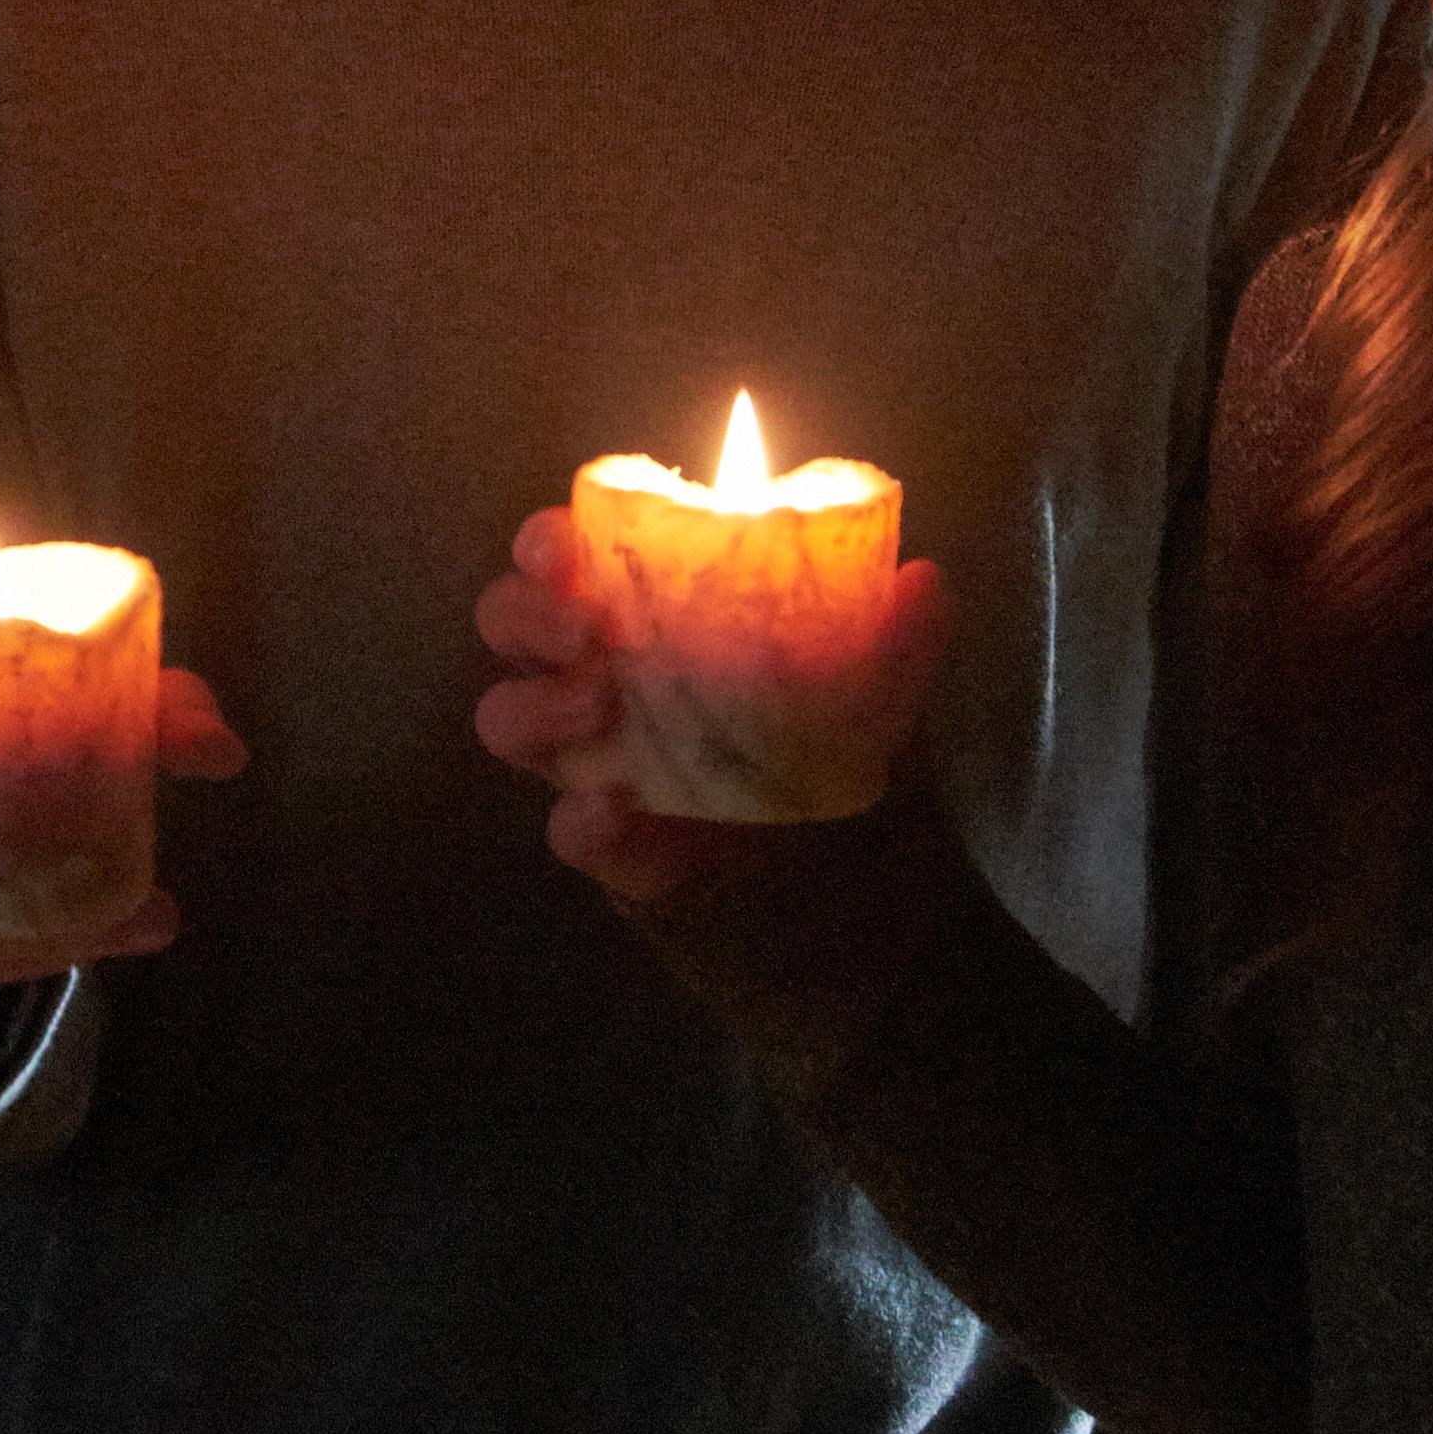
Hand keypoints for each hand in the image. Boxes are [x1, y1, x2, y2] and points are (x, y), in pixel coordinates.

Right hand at [472, 506, 950, 908]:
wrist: (845, 892)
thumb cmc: (831, 750)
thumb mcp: (875, 690)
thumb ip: (896, 640)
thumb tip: (925, 580)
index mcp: (639, 615)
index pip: (563, 558)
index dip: (547, 542)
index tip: (567, 542)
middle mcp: (593, 676)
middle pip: (508, 624)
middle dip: (527, 613)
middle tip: (585, 627)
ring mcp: (589, 762)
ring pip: (507, 719)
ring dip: (537, 705)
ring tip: (602, 703)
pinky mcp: (607, 845)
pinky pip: (565, 829)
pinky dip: (581, 819)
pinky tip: (615, 810)